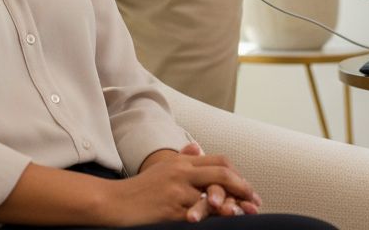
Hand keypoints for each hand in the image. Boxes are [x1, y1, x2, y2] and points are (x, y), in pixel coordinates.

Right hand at [115, 144, 260, 224]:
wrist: (114, 202)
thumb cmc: (140, 189)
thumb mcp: (162, 168)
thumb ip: (182, 158)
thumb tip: (198, 147)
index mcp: (181, 162)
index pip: (218, 161)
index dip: (237, 174)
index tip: (248, 189)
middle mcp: (181, 173)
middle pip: (221, 174)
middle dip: (242, 187)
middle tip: (254, 202)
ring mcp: (176, 191)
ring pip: (213, 195)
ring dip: (232, 205)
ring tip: (243, 214)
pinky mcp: (171, 211)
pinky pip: (198, 215)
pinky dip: (212, 219)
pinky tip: (222, 224)